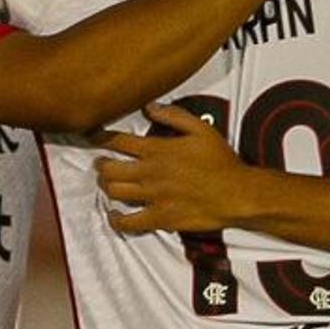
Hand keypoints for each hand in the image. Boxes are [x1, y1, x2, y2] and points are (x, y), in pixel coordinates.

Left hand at [94, 104, 253, 233]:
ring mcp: (153, 197)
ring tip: (108, 184)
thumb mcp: (201, 129)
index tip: (93, 136)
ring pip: (114, 192)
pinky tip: (115, 215)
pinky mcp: (160, 218)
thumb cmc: (221, 162)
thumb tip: (151, 106)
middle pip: (109, 168)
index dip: (101, 137)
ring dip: (107, 187)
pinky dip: (117, 219)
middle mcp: (150, 173)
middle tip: (102, 163)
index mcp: (158, 150)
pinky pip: (129, 222)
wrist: (237, 194)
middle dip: (101, 164)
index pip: (118, 141)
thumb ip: (173, 116)